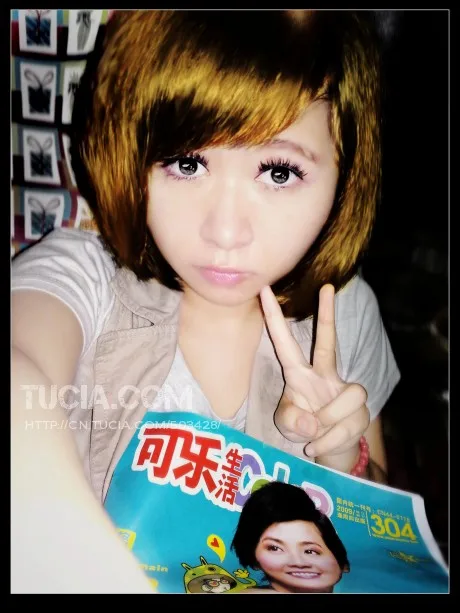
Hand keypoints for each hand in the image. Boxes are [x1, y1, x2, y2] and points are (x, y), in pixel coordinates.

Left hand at [260, 284, 369, 459]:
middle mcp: (323, 376)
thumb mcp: (286, 425)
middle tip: (327, 287)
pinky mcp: (360, 410)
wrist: (332, 449)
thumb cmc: (304, 428)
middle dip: (327, 315)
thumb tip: (312, 420)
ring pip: (343, 400)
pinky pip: (343, 428)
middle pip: (328, 343)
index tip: (264, 290)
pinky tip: (318, 447)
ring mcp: (345, 391)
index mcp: (299, 375)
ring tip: (315, 435)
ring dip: (326, 425)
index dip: (274, 319)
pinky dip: (327, 442)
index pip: (284, 343)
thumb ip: (291, 420)